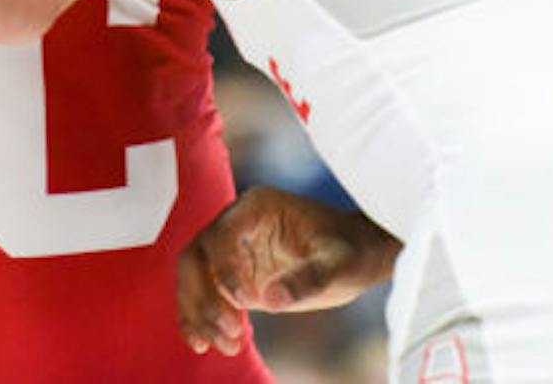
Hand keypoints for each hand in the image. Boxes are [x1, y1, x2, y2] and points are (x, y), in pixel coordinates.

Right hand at [176, 186, 400, 354]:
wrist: (359, 256)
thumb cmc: (351, 251)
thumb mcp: (340, 263)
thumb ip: (309, 277)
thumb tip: (270, 300)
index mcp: (256, 207)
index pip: (221, 235)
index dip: (224, 269)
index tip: (243, 303)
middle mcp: (236, 224)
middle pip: (196, 257)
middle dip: (205, 297)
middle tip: (231, 331)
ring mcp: (232, 250)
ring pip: (193, 279)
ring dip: (200, 314)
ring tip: (227, 346)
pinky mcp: (233, 275)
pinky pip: (202, 295)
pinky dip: (198, 319)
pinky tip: (205, 345)